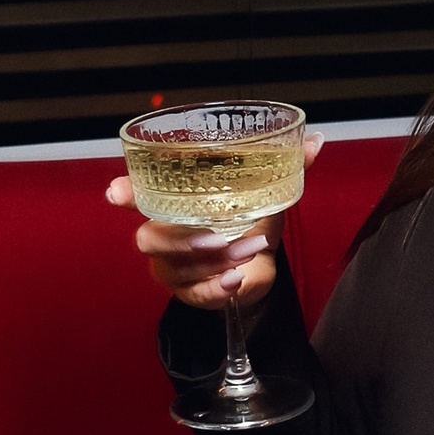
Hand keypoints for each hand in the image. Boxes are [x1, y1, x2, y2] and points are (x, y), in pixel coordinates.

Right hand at [106, 135, 322, 316]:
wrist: (262, 262)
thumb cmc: (252, 218)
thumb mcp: (268, 190)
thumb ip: (288, 166)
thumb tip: (316, 141)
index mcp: (175, 201)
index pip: (139, 194)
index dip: (125, 193)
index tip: (117, 193)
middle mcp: (165, 233)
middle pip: (149, 239)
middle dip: (182, 241)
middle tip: (217, 238)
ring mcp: (173, 266)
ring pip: (177, 268)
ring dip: (215, 261)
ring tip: (250, 249)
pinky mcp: (188, 292)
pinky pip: (194, 294)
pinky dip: (216, 288)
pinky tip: (236, 280)